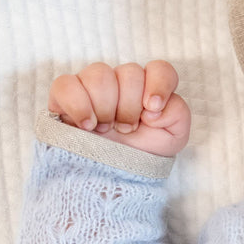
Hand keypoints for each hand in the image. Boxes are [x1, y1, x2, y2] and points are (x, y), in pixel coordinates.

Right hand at [48, 60, 190, 157]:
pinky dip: (79, 106)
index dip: (158, 85)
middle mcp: (122, 81)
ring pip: (100, 74)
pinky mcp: (65, 94)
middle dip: (130, 107)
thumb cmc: (143, 152)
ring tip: (106, 129)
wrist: (114, 174)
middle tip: (127, 129)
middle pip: (130, 72)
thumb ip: (178, 113)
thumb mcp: (173, 137)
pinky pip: (66, 84)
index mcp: (149, 88)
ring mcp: (92, 85)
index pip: (160, 69)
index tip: (152, 111)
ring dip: (106, 108)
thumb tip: (153, 105)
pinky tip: (87, 126)